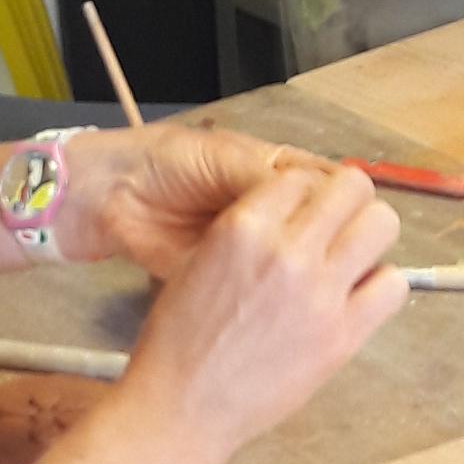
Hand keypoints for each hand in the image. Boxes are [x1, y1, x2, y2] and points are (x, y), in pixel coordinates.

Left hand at [51, 123, 323, 278]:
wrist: (112, 197)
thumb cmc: (167, 163)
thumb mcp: (223, 159)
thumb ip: (270, 178)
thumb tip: (321, 198)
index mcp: (280, 172)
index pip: (331, 188)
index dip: (345, 204)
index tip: (351, 222)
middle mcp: (275, 210)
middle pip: (323, 228)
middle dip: (331, 241)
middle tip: (331, 257)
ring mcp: (257, 248)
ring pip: (301, 262)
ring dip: (308, 274)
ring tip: (313, 284)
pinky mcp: (234, 277)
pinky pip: (266, 288)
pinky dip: (279, 296)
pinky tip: (291, 304)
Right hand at [115, 163, 404, 463]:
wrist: (182, 408)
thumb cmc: (180, 340)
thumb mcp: (199, 260)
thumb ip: (247, 230)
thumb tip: (293, 215)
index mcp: (242, 226)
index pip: (300, 176)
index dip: (306, 193)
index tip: (306, 211)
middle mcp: (285, 251)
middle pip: (352, 187)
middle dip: (348, 201)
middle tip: (340, 224)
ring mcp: (319, 293)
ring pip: (382, 225)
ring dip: (371, 234)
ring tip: (354, 256)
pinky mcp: (342, 336)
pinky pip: (392, 285)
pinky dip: (382, 285)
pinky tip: (358, 297)